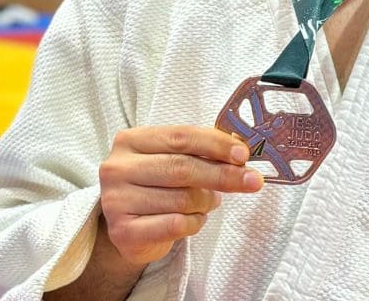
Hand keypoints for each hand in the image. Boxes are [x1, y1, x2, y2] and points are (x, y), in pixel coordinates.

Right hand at [98, 126, 262, 266]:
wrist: (127, 227)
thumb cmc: (155, 187)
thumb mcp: (172, 160)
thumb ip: (199, 153)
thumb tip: (240, 154)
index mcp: (130, 140)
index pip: (181, 137)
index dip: (216, 144)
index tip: (243, 155)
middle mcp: (117, 167)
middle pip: (182, 168)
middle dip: (223, 175)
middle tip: (252, 181)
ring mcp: (116, 200)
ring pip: (182, 199)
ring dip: (206, 203)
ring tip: (208, 202)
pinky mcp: (123, 231)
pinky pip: (175, 225)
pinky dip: (195, 223)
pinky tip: (194, 220)